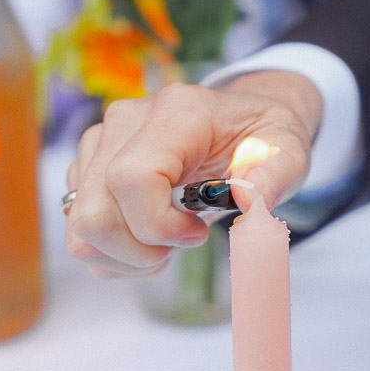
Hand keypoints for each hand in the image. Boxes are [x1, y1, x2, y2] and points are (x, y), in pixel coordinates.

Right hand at [65, 71, 322, 277]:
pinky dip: (115, 254)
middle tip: (179, 247)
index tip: (197, 233)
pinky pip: (80, 231)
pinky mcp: (88, 170)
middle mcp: (125, 123)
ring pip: (80, 229)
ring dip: (124, 257)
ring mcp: (99, 146)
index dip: (158, 225)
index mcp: (176, 113)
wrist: (239, 121)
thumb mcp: (289, 148)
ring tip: (165, 246)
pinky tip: (149, 240)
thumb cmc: (260, 137)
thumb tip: (251, 199)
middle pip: (94, 213)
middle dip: (137, 252)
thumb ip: (276, 171)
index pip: (132, 178)